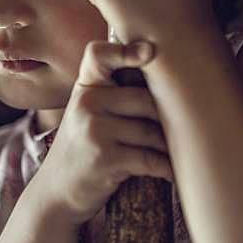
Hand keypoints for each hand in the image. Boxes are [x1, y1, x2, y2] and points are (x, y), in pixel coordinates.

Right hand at [32, 40, 172, 226]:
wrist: (56, 192)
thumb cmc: (82, 149)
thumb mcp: (87, 114)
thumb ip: (113, 93)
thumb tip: (170, 78)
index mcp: (85, 88)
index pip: (98, 55)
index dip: (124, 50)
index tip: (149, 51)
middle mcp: (87, 103)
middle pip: (146, 100)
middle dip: (168, 119)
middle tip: (186, 130)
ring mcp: (95, 130)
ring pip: (152, 132)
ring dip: (170, 148)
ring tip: (179, 155)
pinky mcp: (105, 159)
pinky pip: (151, 159)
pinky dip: (166, 169)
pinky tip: (172, 174)